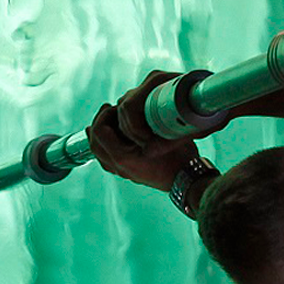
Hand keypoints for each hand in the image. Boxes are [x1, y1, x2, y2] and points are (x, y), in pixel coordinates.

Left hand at [85, 71, 200, 191]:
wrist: (188, 180)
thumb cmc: (179, 157)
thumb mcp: (166, 134)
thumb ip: (149, 119)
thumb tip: (136, 102)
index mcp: (124, 158)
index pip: (100, 132)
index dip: (105, 115)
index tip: (115, 107)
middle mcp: (119, 167)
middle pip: (95, 142)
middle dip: (99, 122)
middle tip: (108, 109)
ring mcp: (123, 172)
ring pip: (99, 152)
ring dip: (100, 134)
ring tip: (107, 120)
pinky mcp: (129, 174)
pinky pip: (106, 160)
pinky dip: (104, 146)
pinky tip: (110, 137)